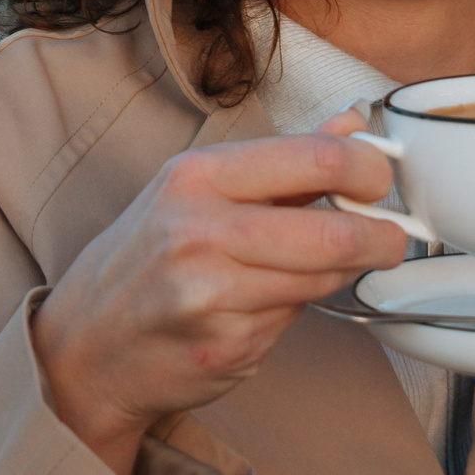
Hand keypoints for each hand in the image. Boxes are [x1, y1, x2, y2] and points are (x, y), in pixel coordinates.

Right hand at [33, 113, 406, 474]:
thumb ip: (279, 162)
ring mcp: (211, 296)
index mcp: (195, 178)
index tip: (381, 183)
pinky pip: (294, 321)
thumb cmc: (141, 262)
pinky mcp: (226, 347)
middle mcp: (199, 233)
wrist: (84, 348)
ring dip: (340, 275)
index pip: (314, 159)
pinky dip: (293, 311)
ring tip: (322, 267)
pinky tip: (260, 306)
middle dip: (382, 238)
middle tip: (390, 240)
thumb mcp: (194, 191)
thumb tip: (349, 126)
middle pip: (333, 231)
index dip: (370, 171)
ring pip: (322, 280)